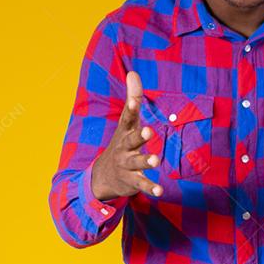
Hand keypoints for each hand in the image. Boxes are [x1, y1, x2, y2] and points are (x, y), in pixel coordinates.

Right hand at [90, 70, 163, 200]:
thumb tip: (133, 72)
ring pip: (136, 163)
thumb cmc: (122, 143)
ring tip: (156, 160)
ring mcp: (126, 165)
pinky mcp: (131, 181)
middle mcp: (124, 148)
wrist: (103, 175)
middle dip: (140, 136)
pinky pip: (141, 184)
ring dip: (146, 161)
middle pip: (131, 141)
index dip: (130, 110)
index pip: (127, 119)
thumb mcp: (127, 122)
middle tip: (149, 131)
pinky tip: (161, 190)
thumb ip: (133, 98)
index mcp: (124, 132)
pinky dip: (151, 187)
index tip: (132, 102)